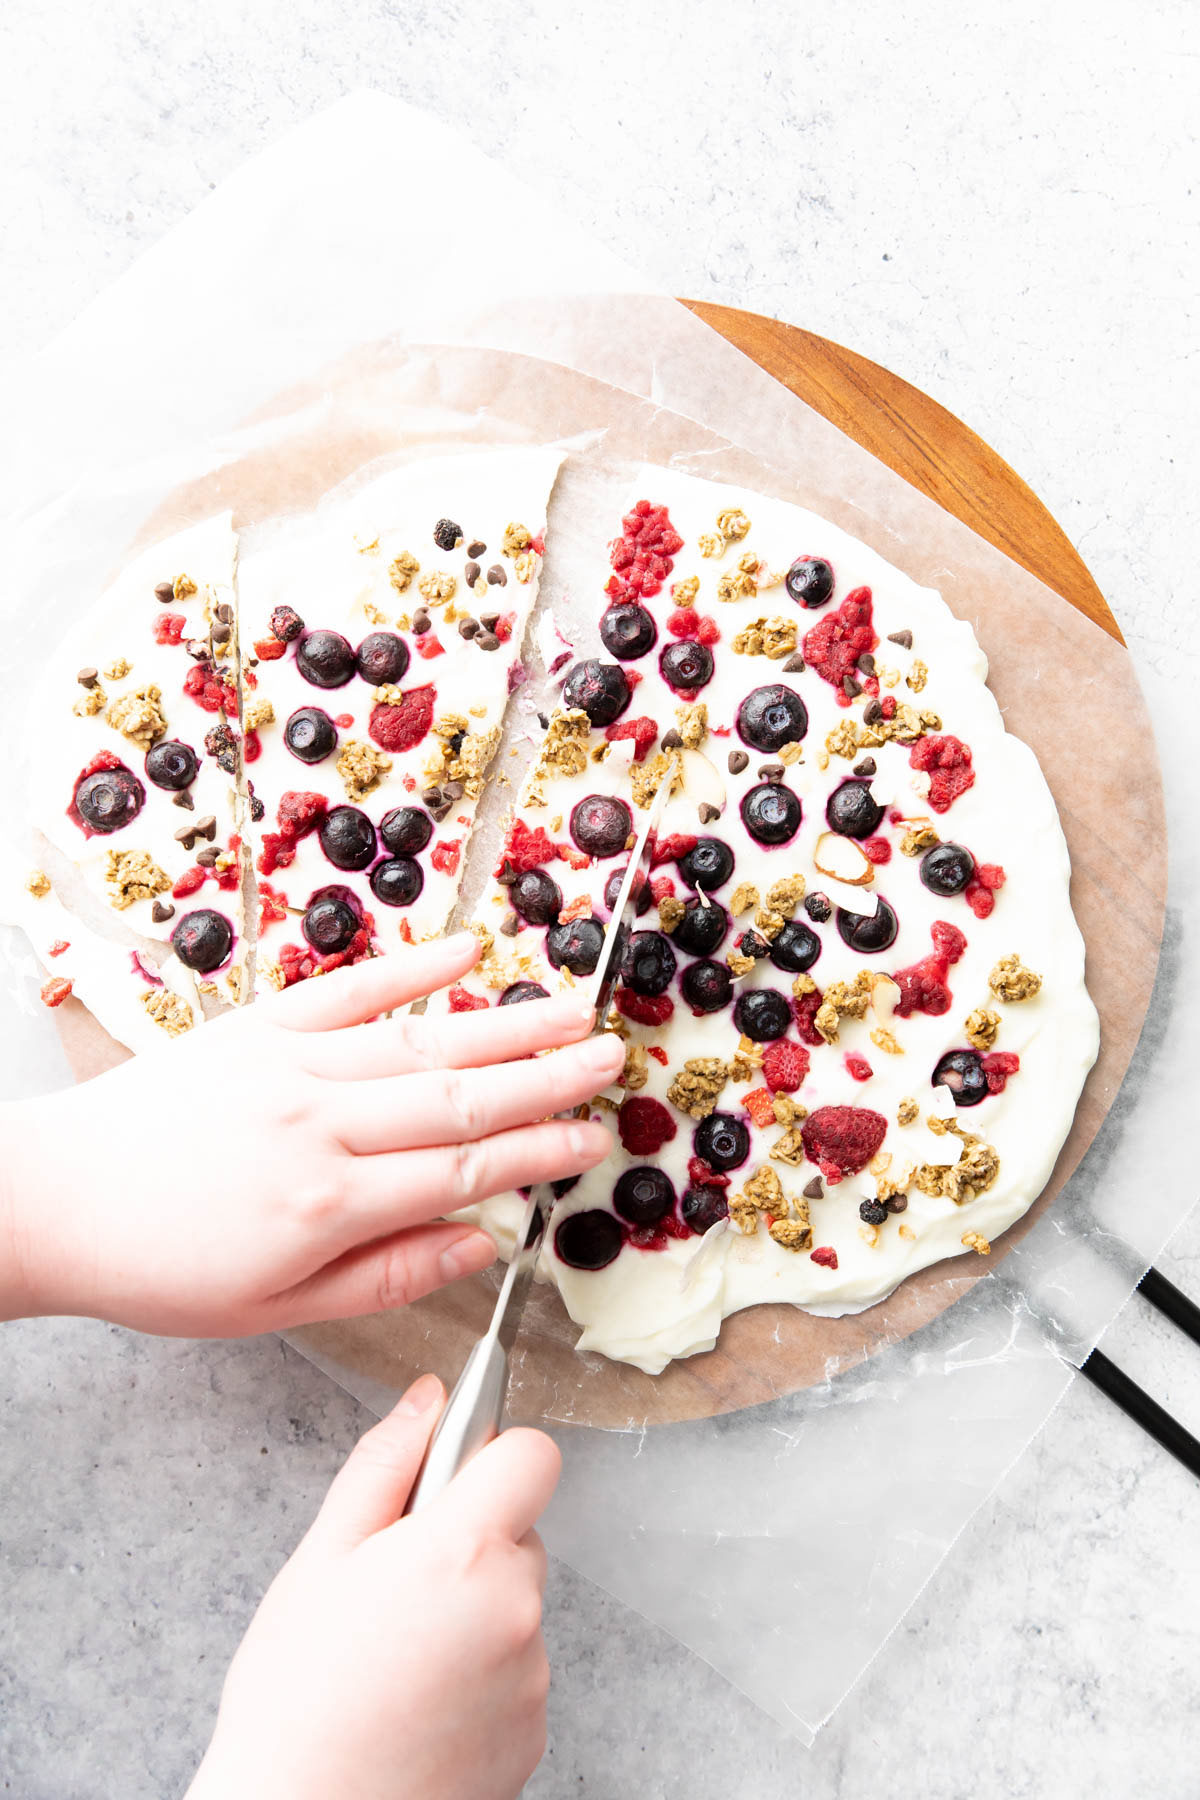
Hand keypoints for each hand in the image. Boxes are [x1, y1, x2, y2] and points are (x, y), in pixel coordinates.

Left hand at [0, 932, 622, 1332]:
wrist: (56, 1201)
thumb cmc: (161, 1268)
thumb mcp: (275, 1308)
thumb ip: (387, 1276)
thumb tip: (480, 1246)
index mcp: (331, 1203)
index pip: (463, 1171)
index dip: (538, 1155)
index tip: (592, 1143)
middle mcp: (321, 1124)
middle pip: (460, 1094)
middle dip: (547, 1078)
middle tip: (613, 1058)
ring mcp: (291, 1065)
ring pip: (420, 1040)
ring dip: (504, 1024)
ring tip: (570, 1010)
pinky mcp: (260, 1028)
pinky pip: (349, 990)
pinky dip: (411, 969)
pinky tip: (467, 951)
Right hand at [188, 1375, 558, 1799]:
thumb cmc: (296, 1699)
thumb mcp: (320, 1560)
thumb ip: (385, 1464)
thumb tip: (430, 1397)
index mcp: (464, 1550)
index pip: (533, 1454)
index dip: (489, 1457)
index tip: (444, 1485)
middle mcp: (515, 1609)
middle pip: (518, 1534)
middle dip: (467, 1543)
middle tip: (392, 1587)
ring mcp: (531, 1678)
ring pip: (514, 1605)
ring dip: (472, 1612)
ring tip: (395, 1657)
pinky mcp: (533, 1734)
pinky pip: (515, 1671)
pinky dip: (478, 1675)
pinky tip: (417, 1702)